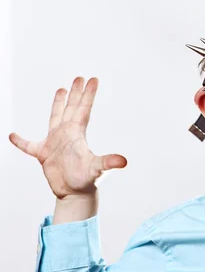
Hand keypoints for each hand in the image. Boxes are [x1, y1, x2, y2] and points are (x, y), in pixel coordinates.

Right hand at [8, 77, 126, 198]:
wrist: (75, 194)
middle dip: (75, 93)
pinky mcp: (43, 154)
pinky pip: (28, 146)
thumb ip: (108, 162)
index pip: (84, 109)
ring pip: (55, 118)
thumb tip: (124, 161)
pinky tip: (13, 135)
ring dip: (57, 105)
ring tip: (60, 89)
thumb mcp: (97, 169)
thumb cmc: (87, 181)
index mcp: (78, 134)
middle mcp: (67, 134)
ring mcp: (55, 143)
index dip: (88, 95)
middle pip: (72, 109)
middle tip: (79, 77)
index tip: (93, 79)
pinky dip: (21, 141)